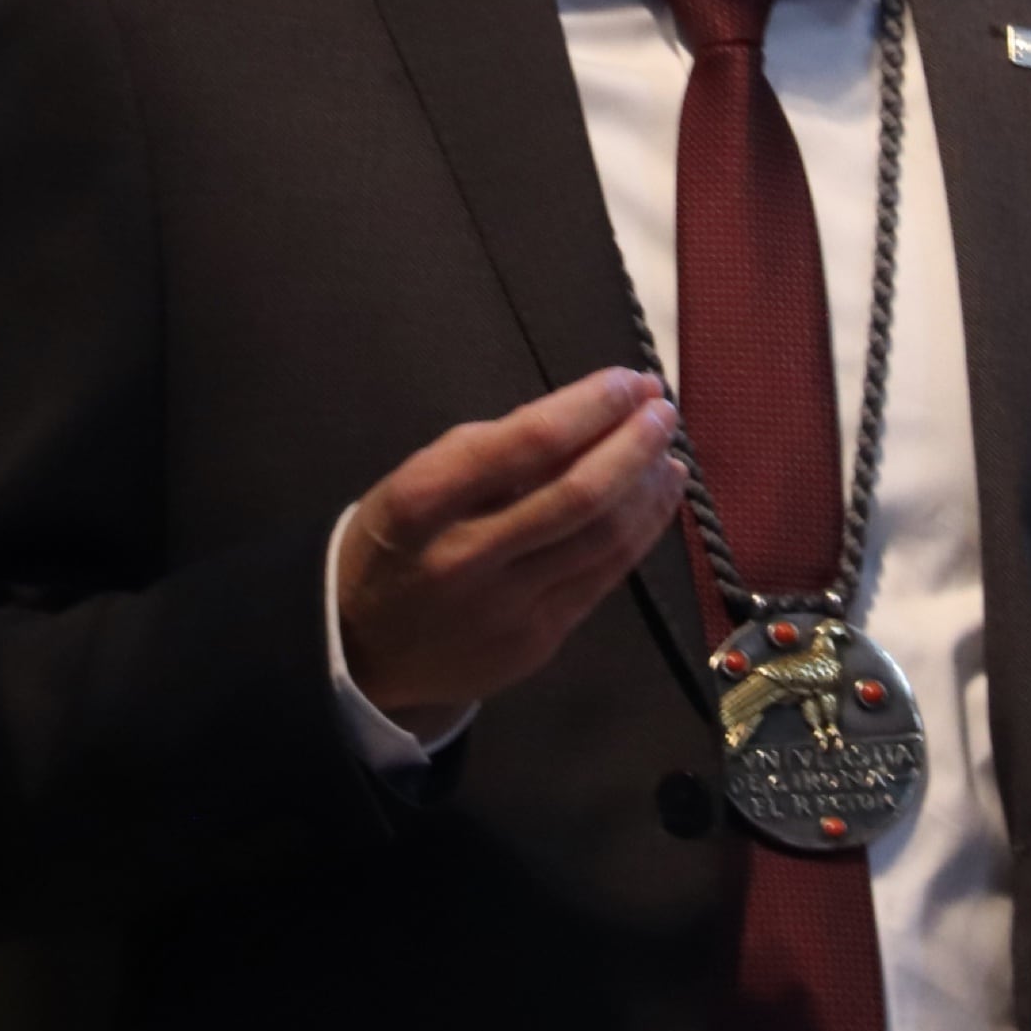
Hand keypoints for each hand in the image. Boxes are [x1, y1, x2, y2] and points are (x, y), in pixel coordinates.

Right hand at [336, 367, 681, 732]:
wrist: (363, 650)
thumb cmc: (396, 543)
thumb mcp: (416, 481)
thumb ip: (491, 450)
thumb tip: (587, 412)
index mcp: (425, 501)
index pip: (527, 443)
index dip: (590, 406)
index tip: (628, 380)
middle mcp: (465, 556)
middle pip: (577, 495)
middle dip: (633, 444)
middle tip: (663, 408)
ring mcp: (505, 607)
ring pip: (602, 540)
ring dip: (646, 487)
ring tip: (668, 452)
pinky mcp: (535, 642)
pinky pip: (603, 579)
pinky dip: (641, 532)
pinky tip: (656, 499)